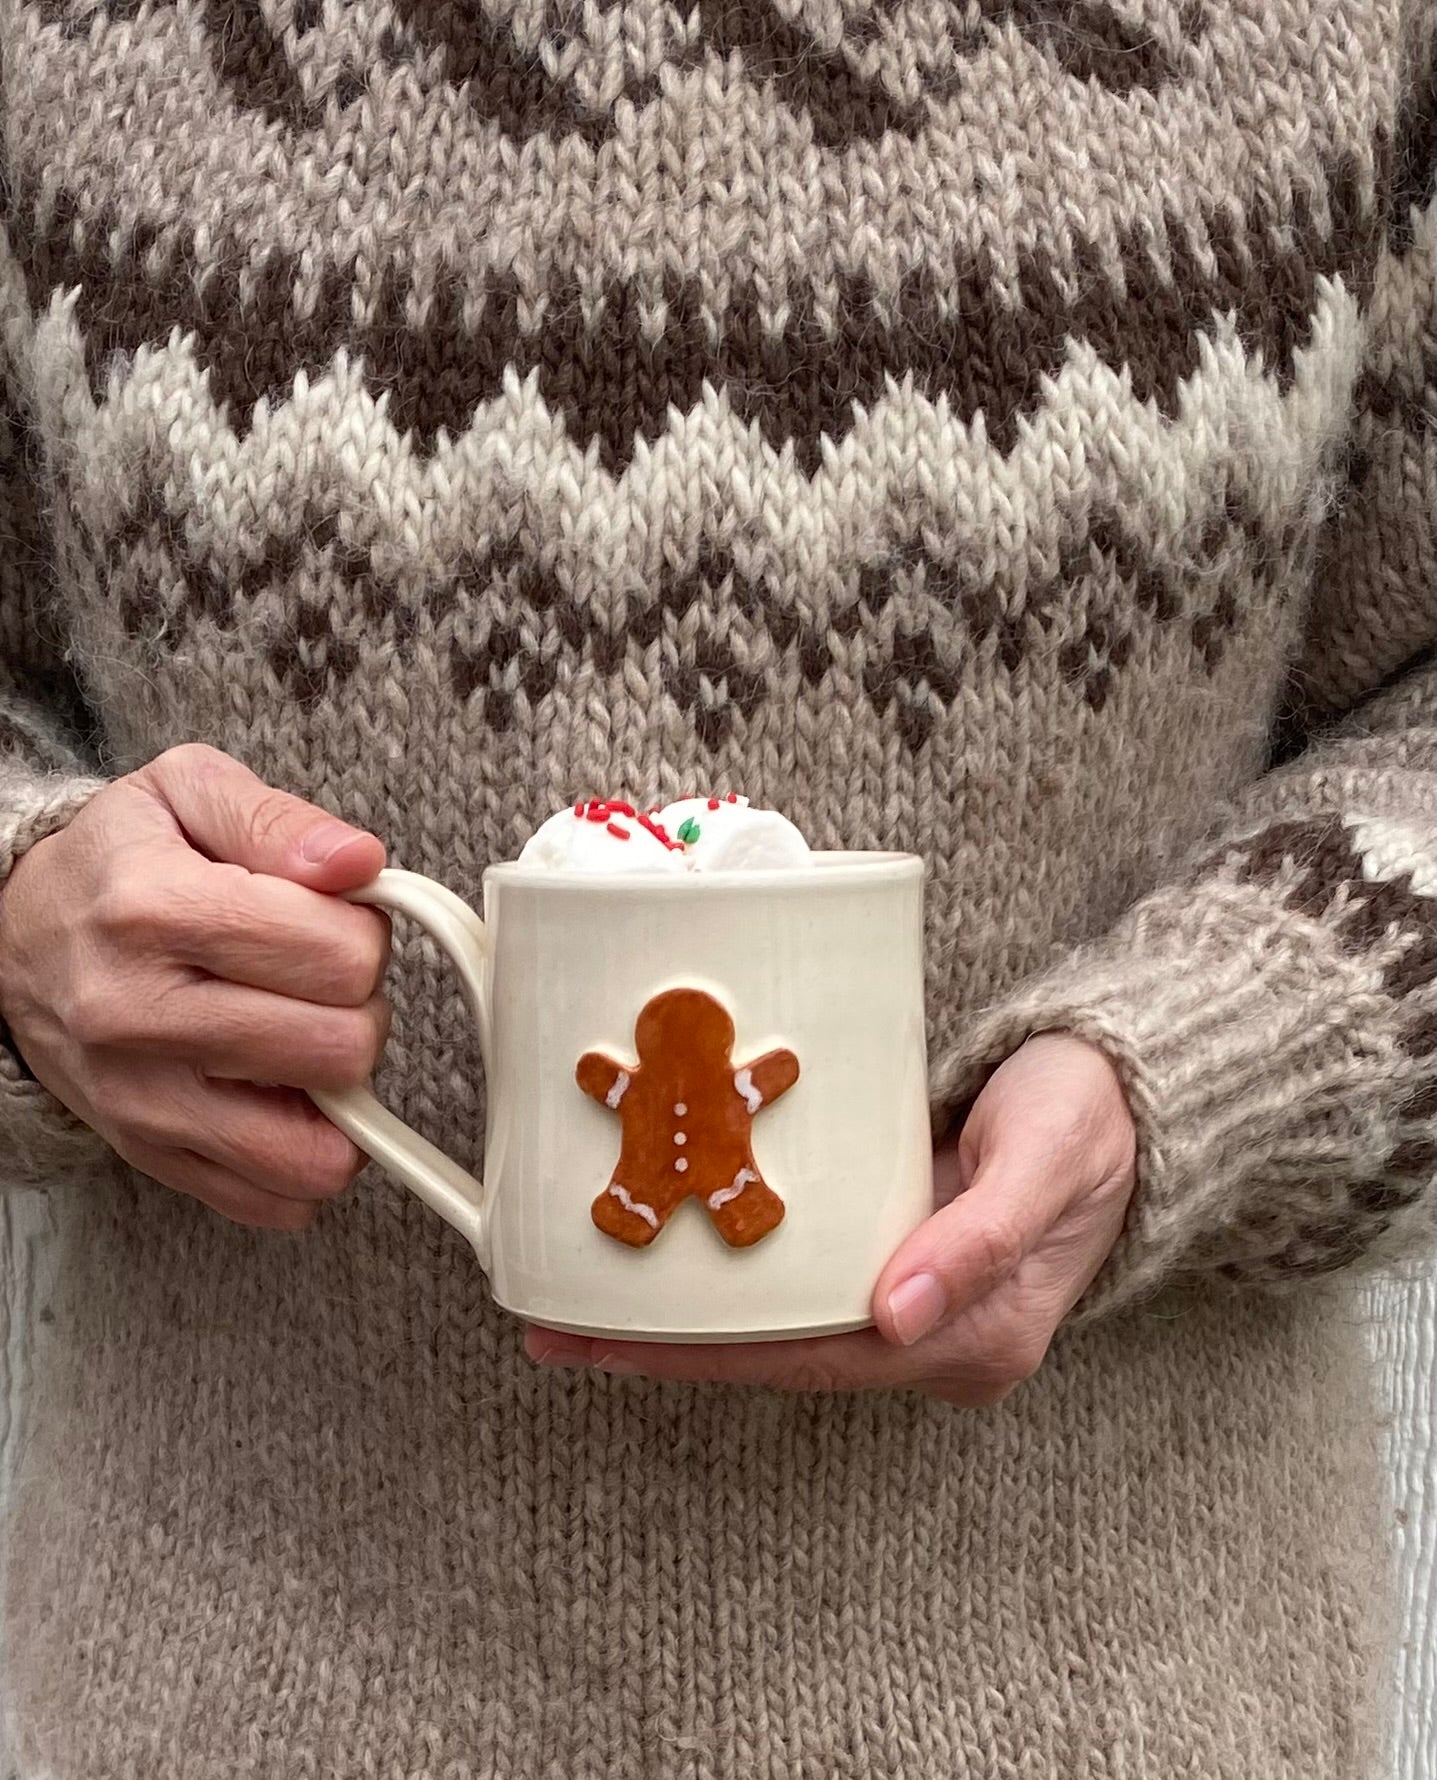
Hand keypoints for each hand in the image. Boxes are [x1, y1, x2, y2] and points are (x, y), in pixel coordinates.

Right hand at [0, 743, 389, 1228]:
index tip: (331, 922)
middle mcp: (138, 1014)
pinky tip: (282, 1096)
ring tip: (302, 1039)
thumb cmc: (119, 863)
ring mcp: (141, 1099)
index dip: (364, 934)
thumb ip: (280, 820)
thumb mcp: (188, 793)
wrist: (12, 939)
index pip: (339, 955)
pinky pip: (276, 1198)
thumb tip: (359, 862)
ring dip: (338, 1092)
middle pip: (341, 1048)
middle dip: (359, 1008)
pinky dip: (304, 1153)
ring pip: (315, 1148)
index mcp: (154, 909)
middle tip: (318, 983)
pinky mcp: (150, 1155)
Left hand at [525, 1033, 1136, 1401]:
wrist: (1132, 1093)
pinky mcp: (897, 1260)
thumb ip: (980, 1237)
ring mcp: (912, 1303)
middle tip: (553, 1329)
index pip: (809, 1358)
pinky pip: (798, 1286)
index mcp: (972, 1337)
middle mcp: (932, 1337)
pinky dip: (728, 1278)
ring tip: (578, 1302)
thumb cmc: (1094, 1115)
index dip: (701, 1355)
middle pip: (776, 1355)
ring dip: (684, 1318)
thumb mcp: (1047, 1158)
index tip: (605, 1343)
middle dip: (666, 1348)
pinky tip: (665, 1256)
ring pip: (779, 1326)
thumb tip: (896, 1315)